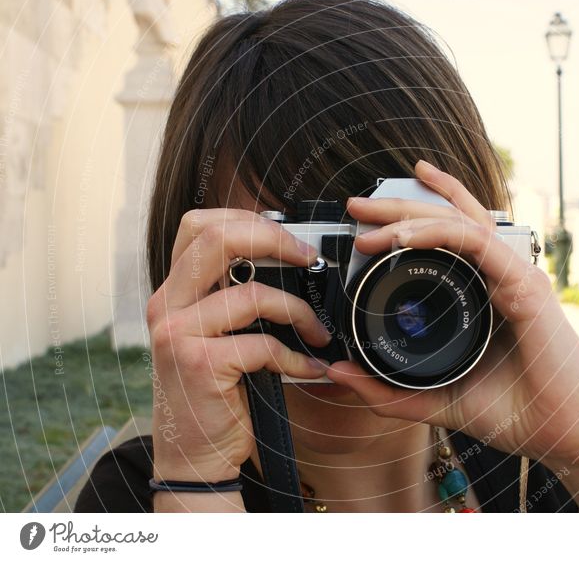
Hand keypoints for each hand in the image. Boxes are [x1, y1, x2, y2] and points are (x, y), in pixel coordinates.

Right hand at [145, 209, 330, 493]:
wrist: (192, 453)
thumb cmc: (214, 391)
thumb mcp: (215, 335)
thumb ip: (235, 298)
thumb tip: (294, 262)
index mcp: (173, 291)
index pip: (198, 225)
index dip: (247, 219)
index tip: (288, 239)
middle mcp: (166, 305)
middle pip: (217, 239)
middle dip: (274, 240)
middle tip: (308, 258)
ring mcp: (177, 333)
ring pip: (253, 294)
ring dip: (299, 311)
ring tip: (318, 332)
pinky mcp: (198, 364)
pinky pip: (264, 345)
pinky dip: (296, 359)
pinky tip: (308, 369)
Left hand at [327, 160, 578, 510]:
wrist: (564, 437)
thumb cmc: (514, 413)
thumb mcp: (435, 399)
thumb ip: (387, 390)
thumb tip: (337, 370)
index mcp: (484, 292)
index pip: (447, 240)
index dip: (408, 223)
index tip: (362, 229)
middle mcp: (499, 276)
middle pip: (447, 222)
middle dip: (399, 206)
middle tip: (355, 205)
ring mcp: (514, 276)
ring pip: (460, 223)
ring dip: (413, 214)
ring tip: (370, 218)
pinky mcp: (526, 286)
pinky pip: (479, 245)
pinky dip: (442, 234)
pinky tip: (406, 236)